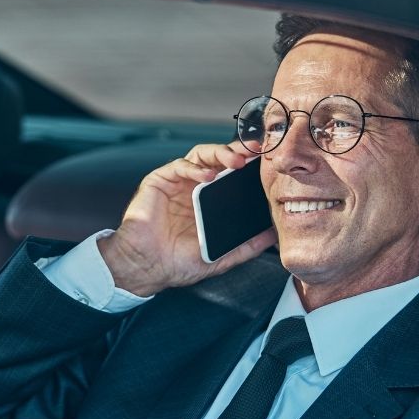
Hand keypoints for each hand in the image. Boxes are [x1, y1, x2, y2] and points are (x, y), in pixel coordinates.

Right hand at [98, 141, 277, 295]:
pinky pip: (180, 166)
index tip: (269, 163)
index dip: (250, 166)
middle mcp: (195, 187)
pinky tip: (207, 175)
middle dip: (240, 151)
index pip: (233, 174)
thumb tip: (273, 236)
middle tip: (257, 151)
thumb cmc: (177, 263)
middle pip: (220, 159)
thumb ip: (246, 246)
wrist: (146, 268)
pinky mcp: (159, 180)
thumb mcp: (220, 257)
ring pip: (202, 155)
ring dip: (221, 153)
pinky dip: (195, 168)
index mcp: (210, 201)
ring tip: (236, 161)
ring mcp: (178, 182)